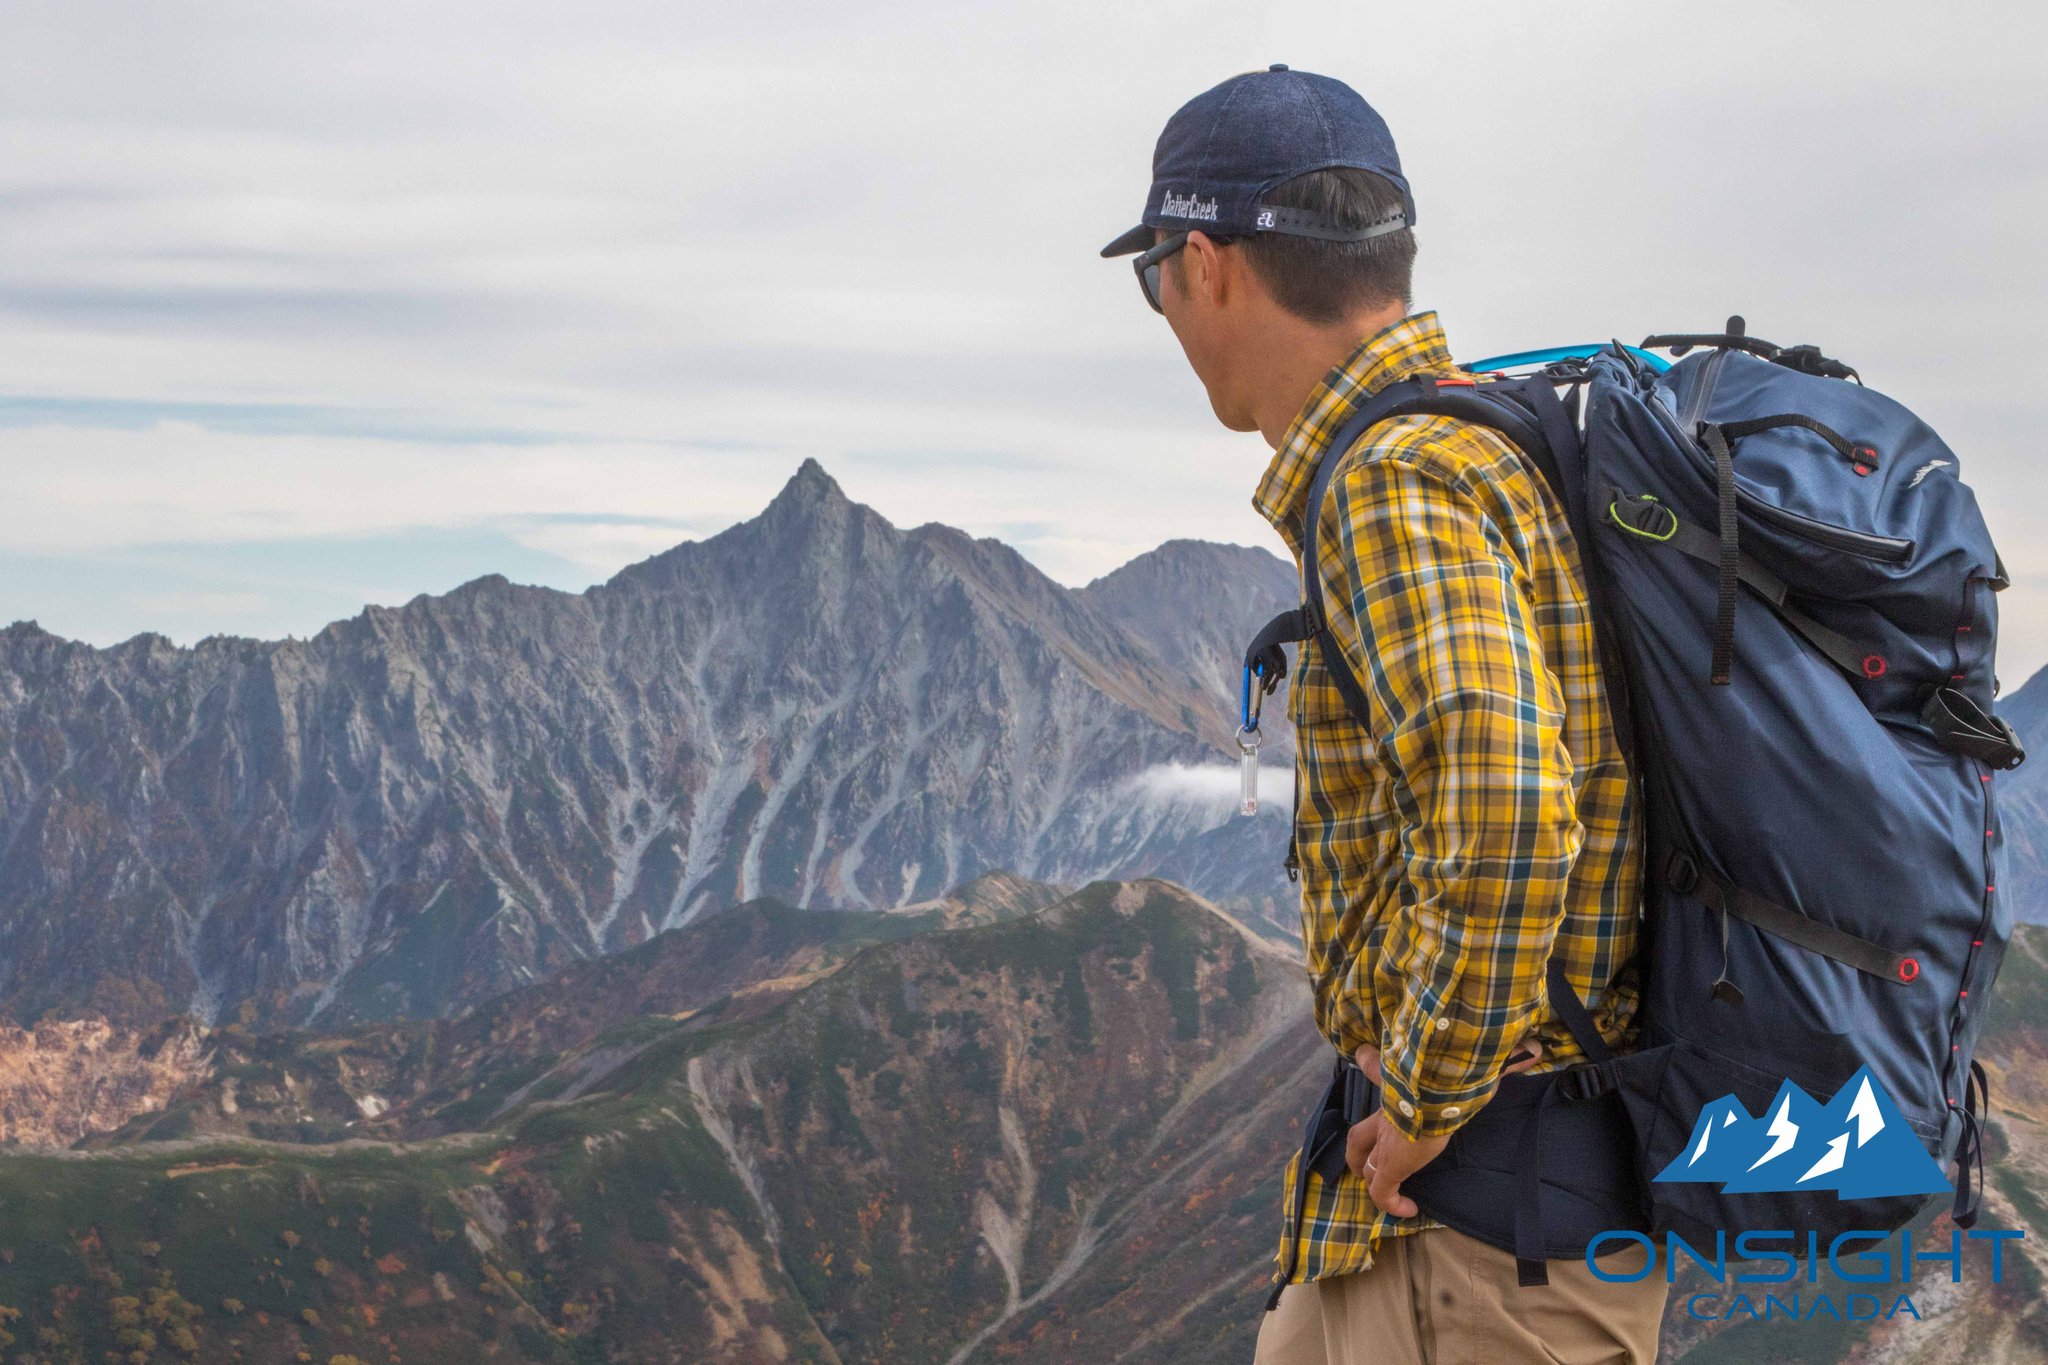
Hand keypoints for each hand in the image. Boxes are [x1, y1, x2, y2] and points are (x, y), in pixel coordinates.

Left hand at [1342, 1034, 1542, 1217]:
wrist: (1441, 1083)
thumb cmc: (1456, 1071)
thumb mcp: (1472, 1060)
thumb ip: (1500, 1059)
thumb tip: (1534, 1049)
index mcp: (1400, 1086)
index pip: (1375, 1068)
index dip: (1370, 1063)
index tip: (1364, 1056)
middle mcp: (1387, 1114)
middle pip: (1359, 1136)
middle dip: (1359, 1154)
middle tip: (1366, 1165)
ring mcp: (1386, 1141)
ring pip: (1365, 1166)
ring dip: (1374, 1183)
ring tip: (1390, 1196)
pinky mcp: (1393, 1163)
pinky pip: (1382, 1192)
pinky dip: (1390, 1203)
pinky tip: (1408, 1210)